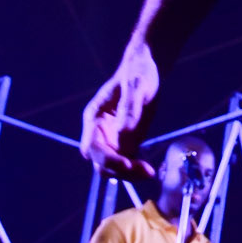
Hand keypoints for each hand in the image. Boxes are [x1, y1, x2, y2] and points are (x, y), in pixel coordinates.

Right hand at [80, 44, 159, 177]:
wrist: (145, 68)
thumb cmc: (137, 72)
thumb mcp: (136, 85)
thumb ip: (129, 108)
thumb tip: (123, 132)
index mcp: (94, 118)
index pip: (92, 147)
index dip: (106, 158)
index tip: (126, 163)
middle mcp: (99, 132)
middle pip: (100, 161)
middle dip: (119, 170)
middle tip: (144, 171)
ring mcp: (112, 138)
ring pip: (113, 167)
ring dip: (129, 174)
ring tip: (149, 172)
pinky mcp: (126, 142)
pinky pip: (127, 163)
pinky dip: (135, 170)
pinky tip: (149, 170)